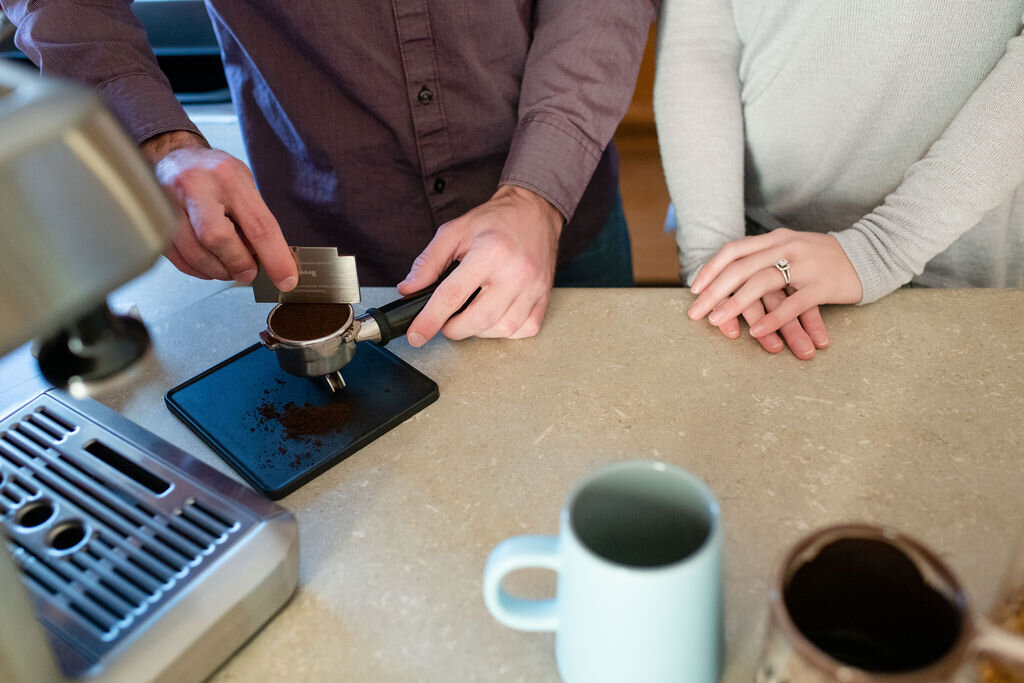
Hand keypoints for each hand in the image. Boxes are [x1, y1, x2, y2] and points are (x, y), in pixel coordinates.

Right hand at [142, 131, 296, 289]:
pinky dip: (200, 269)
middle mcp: (196, 186)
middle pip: (218, 239)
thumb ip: (256, 220)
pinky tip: (210, 263)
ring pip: (196, 254)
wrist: (173, 157)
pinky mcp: (156, 222)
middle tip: (248, 271)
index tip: (286, 279)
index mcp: (228, 176)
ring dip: (219, 270)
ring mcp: (170, 203)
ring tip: (229, 266)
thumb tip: (272, 261)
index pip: (257, 224)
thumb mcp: (243, 184)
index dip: (274, 258)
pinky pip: (180, 259)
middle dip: (239, 264)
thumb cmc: (214, 173)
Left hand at [396, 184, 561, 345]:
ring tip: (471, 314)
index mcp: (490, 253)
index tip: (416, 335)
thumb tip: (408, 289)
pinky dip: (505, 330)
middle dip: (454, 329)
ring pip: (502, 329)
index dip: (430, 319)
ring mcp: (534, 287)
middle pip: (478, 320)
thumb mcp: (453, 232)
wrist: (534, 211)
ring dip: (479, 330)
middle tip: (446, 320)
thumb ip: (428, 262)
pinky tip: (496, 315)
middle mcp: (516, 272)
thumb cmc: (495, 221)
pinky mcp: (545, 297)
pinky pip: (524, 329)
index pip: (453, 295)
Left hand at [687, 229, 861, 357]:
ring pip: (762, 283)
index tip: (694, 289)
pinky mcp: (823, 285)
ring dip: (735, 303)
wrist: (872, 253)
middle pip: (741, 268)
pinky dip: (771, 319)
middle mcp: (787, 248)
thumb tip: (731, 273)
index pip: (734, 250)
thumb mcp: (791, 248)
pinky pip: (793, 304)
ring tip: (716, 321)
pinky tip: (755, 332)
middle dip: (714, 291)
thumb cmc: (824, 258)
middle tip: (695, 312)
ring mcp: (805, 266)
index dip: (711, 269)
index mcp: (776, 239)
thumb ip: (765, 256)